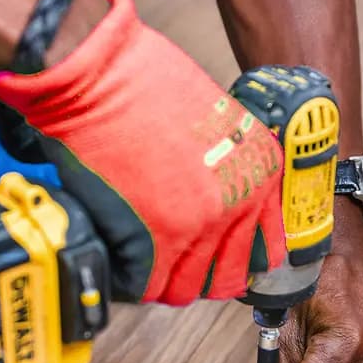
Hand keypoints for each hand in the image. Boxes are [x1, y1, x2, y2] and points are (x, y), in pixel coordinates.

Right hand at [0, 0, 285, 304]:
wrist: (98, 73)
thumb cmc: (145, 82)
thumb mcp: (214, 119)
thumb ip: (225, 170)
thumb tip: (214, 204)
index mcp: (259, 173)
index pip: (264, 248)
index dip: (237, 258)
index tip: (218, 259)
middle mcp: (236, 204)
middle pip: (226, 277)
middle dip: (198, 274)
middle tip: (173, 262)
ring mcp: (196, 226)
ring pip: (184, 289)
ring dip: (163, 279)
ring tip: (142, 256)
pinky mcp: (152, 240)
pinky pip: (146, 285)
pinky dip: (132, 278)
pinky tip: (121, 255)